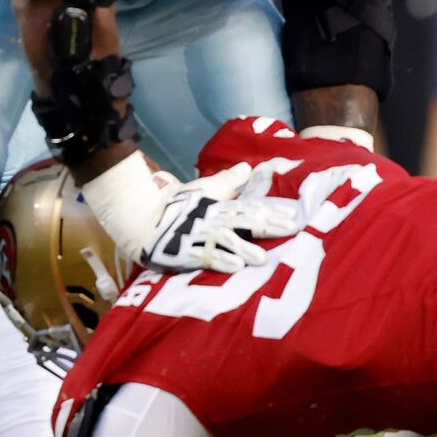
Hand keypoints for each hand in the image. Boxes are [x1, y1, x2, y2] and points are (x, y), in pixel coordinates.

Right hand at [143, 164, 302, 272]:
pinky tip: (236, 268)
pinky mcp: (184, 253)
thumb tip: (248, 169)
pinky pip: (204, 257)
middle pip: (243, 221)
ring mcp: (198, 236)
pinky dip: (220, 261)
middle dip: (269, 225)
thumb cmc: (174, 207)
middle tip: (293, 229)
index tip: (296, 215)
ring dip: (245, 249)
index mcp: (217, 206)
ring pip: (225, 240)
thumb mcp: (202, 190)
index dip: (273, 211)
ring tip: (263, 259)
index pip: (250, 207)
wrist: (141, 220)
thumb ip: (227, 182)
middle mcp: (211, 220)